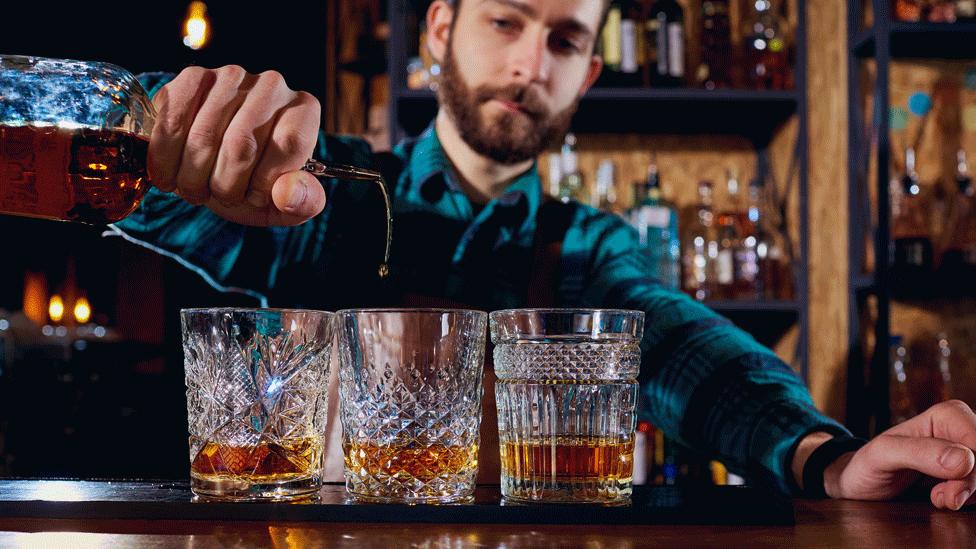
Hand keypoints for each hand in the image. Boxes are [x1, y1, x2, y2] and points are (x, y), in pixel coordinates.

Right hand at [148, 65, 325, 225]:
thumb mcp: (287, 201)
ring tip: (195, 190)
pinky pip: (172, 122)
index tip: (254, 197)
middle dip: (224, 186)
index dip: (265, 181)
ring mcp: (231, 77)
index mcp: (303, 111)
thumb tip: (287, 195)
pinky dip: (165, 158)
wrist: (219, 163)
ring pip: (203, 137)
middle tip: (219, 197)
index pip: (289, 145)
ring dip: (192, 178)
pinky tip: (169, 175)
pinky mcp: (193, 77)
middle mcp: (272, 86)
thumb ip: (302, 201)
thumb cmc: (257, 181)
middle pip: (241, 145)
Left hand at [823, 400, 975, 509]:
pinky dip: (968, 500)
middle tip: (941, 497)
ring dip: (968, 494)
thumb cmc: (869, 464)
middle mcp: (963, 429)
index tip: (949, 491)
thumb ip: (918, 452)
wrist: (862, 485)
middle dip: (970, 485)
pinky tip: (943, 498)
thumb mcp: (882, 455)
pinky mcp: (967, 472)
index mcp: (948, 415)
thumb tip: (964, 460)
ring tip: (937, 497)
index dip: (973, 470)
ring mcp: (967, 451)